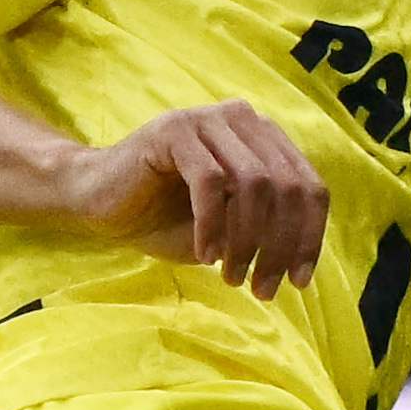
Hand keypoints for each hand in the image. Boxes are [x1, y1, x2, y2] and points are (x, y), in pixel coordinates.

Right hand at [69, 98, 330, 298]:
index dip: (310, 238)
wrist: (100, 203)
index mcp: (266, 139)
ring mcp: (208, 120)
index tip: (299, 283)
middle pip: (289, 188)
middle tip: (263, 289)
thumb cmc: (166, 219)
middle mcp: (243, 120)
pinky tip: (205, 256)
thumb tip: (300, 260)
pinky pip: (212, 183)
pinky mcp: (174, 131)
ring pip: (255, 185)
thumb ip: (267, 232)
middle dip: (281, 246)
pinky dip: (214, 225)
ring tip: (234, 277)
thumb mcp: (230, 230)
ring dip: (249, 241)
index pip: (311, 188)